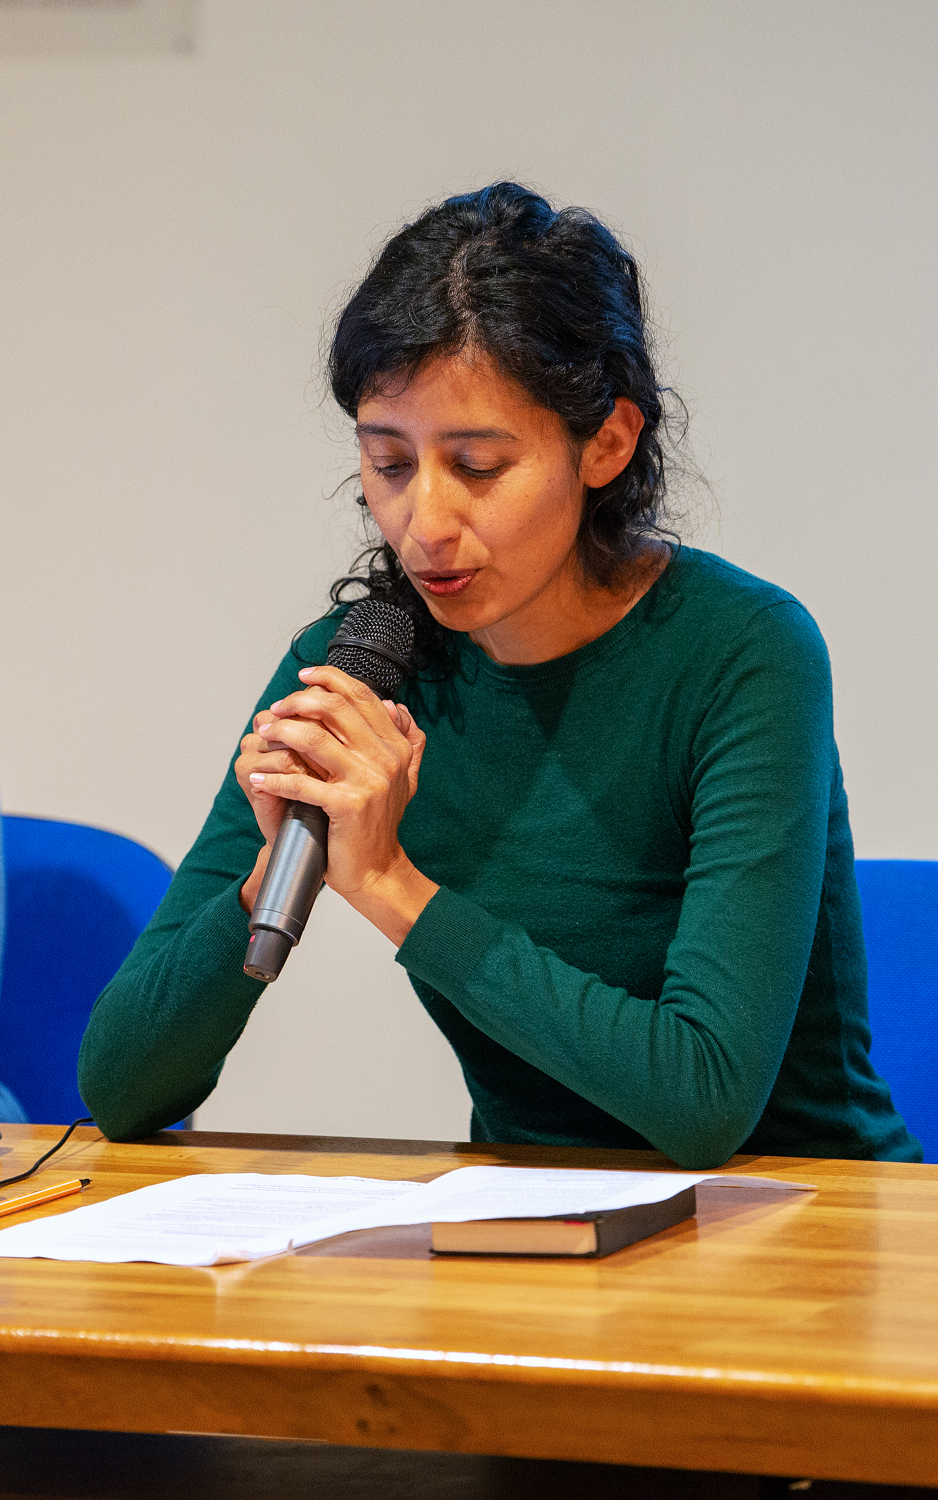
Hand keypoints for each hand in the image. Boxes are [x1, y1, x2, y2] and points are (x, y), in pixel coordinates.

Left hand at [235, 666, 432, 936]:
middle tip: (277, 708)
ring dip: (282, 732)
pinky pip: (302, 783)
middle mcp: (386, 758)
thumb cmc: (379, 824)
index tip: (303, 677)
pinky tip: (257, 779)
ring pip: (315, 739)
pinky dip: (275, 779)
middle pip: (336, 709)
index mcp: (396, 746)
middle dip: (299, 701)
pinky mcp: (348, 805)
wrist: (377, 870)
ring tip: (264, 735)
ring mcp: (368, 781)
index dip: (331, 679)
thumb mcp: (403, 778)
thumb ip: (407, 740)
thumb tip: (396, 706)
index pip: (362, 697)